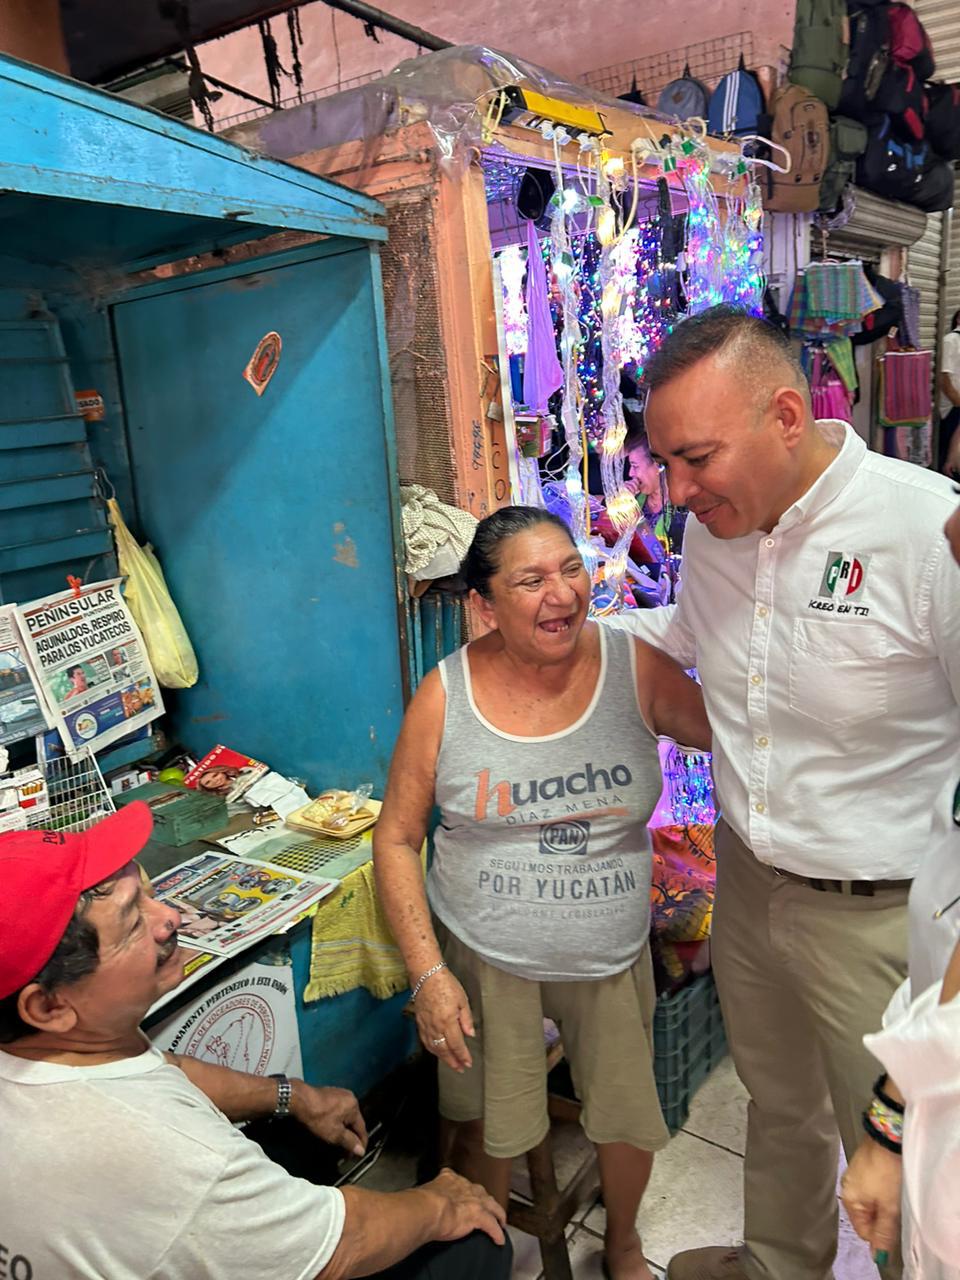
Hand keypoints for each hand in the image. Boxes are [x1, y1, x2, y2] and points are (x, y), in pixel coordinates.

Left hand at [290, 1082, 367, 1156]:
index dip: (361, 1144)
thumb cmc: (319, 1118)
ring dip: (345, 1130)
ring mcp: (340, 1094)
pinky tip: (333, 1128)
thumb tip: (361, 1151)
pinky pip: (339, 1110)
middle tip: (347, 1152)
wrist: (300, 1100)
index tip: (358, 1155)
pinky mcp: (330, 1094)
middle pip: (355, 1122)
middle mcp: (350, 1098)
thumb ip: (349, 1142)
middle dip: (352, 1138)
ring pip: (347, 1116)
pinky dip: (338, 1121)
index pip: (362, 1129)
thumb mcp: (335, 1134)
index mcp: (354, 1107)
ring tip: (340, 1142)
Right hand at [413, 968, 474, 1073]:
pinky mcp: (419, 1021)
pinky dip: (431, 1048)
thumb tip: (470, 1034)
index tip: (467, 1063)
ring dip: (442, 1057)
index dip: (462, 1056)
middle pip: (444, 1050)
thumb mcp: (463, 1000)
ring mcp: (426, 1025)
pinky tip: (436, 1050)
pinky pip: (425, 1040)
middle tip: (460, 1068)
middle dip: (453, 1061)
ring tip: (450, 1062)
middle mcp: (435, 1026)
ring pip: (434, 1047)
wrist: (426, 975)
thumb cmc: (446, 984)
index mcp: (448, 1021)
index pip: (456, 1045)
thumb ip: (466, 1019)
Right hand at [425, 1167, 506, 1245]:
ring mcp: (475, 1200)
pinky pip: (492, 1225)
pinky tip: (499, 1240)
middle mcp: (466, 1186)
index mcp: (451, 1179)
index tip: (466, 1194)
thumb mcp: (426, 1191)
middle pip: (481, 1192)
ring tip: (500, 1222)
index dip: (466, 1189)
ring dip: (498, 1214)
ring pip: (492, 1206)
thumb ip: (430, 1193)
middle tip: (487, 1208)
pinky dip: (496, 1233)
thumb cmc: (422, 1202)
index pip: (461, 1182)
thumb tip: (423, 1200)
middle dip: (485, 1200)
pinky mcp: (480, 1215)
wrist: (429, 1209)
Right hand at [840, 1135, 901, 1261]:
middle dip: (879, 1217)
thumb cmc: (886, 1174)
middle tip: (893, 1207)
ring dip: (880, 1203)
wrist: (886, 1137)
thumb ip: (883, 1233)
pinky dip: (879, 1190)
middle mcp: (845, 1188)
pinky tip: (888, 1182)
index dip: (879, 1232)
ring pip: (868, 1201)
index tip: (892, 1222)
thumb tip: (877, 1257)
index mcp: (848, 1200)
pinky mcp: (859, 1165)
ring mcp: (851, 1175)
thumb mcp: (888, 1207)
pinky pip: (868, 1188)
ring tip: (892, 1193)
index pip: (863, 1231)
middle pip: (864, 1216)